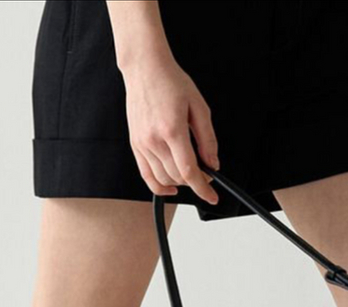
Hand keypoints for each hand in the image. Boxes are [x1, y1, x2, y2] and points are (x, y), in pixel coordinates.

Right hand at [121, 49, 218, 201]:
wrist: (145, 68)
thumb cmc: (171, 82)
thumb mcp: (199, 107)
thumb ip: (208, 139)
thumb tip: (213, 164)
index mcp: (172, 130)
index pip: (188, 170)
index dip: (202, 188)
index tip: (212, 196)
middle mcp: (154, 139)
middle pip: (177, 177)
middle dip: (195, 181)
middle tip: (206, 173)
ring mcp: (142, 143)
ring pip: (163, 178)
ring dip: (180, 183)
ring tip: (190, 174)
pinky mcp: (135, 144)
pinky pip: (146, 174)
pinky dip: (159, 186)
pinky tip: (171, 187)